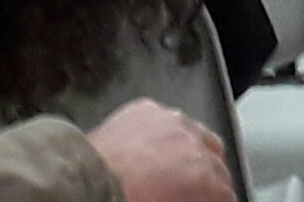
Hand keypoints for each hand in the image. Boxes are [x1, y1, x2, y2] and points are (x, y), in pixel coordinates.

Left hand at [87, 100, 231, 201]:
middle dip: (209, 179)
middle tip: (190, 194)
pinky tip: (143, 153)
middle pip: (216, 160)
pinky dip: (159, 136)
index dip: (217, 200)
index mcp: (201, 178)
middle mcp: (193, 143)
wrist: (76, 190)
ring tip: (170, 172)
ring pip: (194, 134)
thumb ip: (187, 199)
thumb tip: (185, 197)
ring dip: (189, 151)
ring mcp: (170, 121)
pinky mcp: (144, 110)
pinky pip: (163, 121)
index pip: (226, 194)